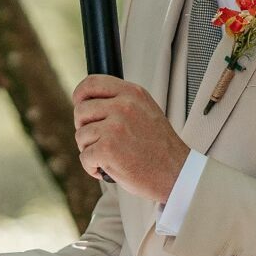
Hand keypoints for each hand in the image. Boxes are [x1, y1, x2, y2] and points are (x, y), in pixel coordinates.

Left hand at [73, 75, 188, 202]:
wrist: (176, 173)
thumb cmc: (161, 148)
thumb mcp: (146, 111)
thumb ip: (121, 102)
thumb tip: (91, 102)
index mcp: (132, 94)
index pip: (93, 83)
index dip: (80, 94)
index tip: (79, 103)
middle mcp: (123, 106)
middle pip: (81, 110)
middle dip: (85, 128)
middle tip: (99, 140)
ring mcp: (114, 127)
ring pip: (81, 135)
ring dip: (90, 150)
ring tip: (110, 157)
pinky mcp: (107, 148)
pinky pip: (84, 156)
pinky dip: (92, 167)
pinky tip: (108, 169)